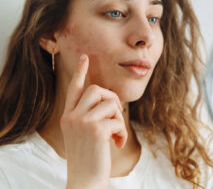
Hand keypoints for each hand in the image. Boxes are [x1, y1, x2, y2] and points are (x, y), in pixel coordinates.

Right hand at [60, 54, 127, 188]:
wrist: (84, 181)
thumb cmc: (88, 157)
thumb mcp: (83, 133)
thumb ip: (90, 115)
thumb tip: (110, 100)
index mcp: (68, 116)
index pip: (74, 88)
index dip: (80, 71)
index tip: (85, 57)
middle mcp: (72, 116)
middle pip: (96, 89)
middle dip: (111, 98)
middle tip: (116, 114)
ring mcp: (82, 122)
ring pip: (109, 102)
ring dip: (119, 117)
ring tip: (117, 133)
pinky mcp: (95, 130)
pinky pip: (117, 120)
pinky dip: (122, 131)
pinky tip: (118, 143)